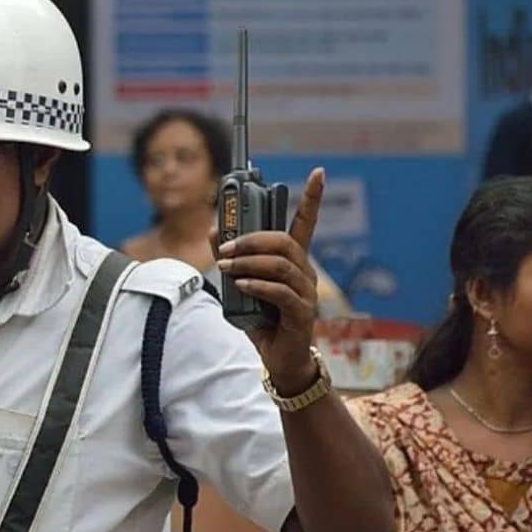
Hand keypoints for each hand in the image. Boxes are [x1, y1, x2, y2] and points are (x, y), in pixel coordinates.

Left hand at [214, 168, 324, 391]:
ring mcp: (306, 293)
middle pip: (285, 241)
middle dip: (252, 238)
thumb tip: (214, 229)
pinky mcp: (302, 313)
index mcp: (293, 261)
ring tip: (225, 267)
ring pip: (282, 264)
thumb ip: (229, 258)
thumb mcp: (239, 284)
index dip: (312, 197)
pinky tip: (240, 285)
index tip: (318, 172)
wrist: (277, 359)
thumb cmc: (262, 319)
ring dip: (249, 261)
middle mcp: (305, 272)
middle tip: (225, 247)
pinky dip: (257, 285)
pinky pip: (281, 292)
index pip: (305, 223)